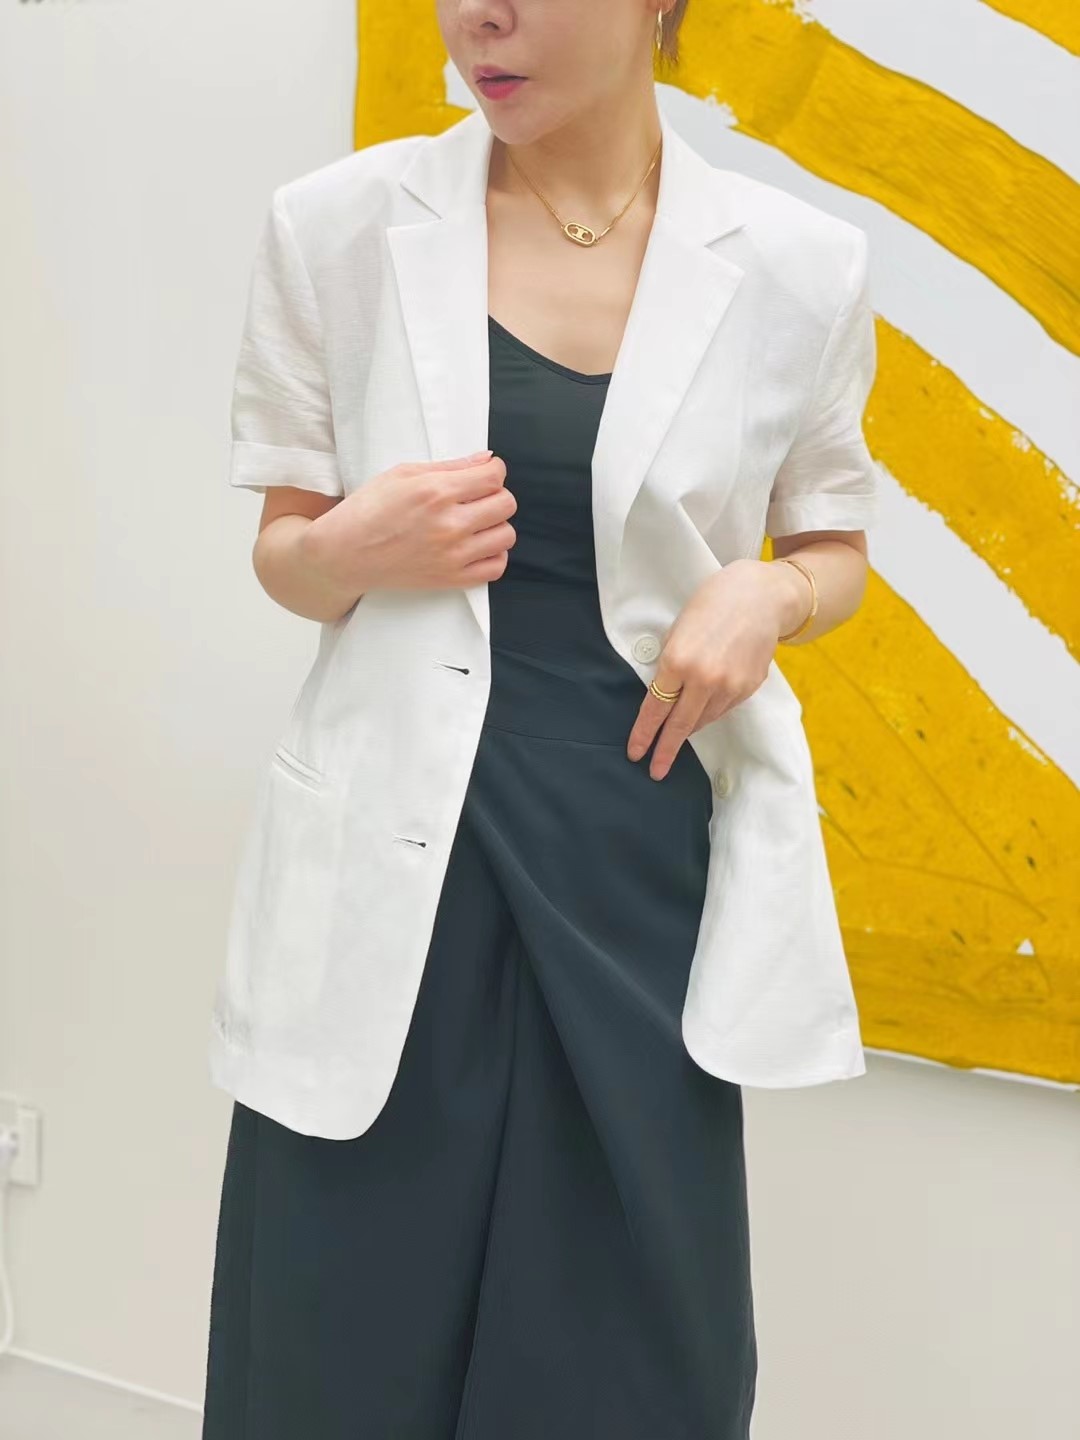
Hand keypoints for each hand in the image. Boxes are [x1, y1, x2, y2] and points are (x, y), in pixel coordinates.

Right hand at [304, 451, 516, 593]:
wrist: (345, 554)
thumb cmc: (368, 510)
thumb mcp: (402, 474)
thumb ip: (449, 467)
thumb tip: (485, 459)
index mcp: (436, 492)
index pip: (494, 476)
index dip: (494, 470)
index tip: (486, 473)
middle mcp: (449, 524)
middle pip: (506, 504)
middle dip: (496, 495)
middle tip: (477, 497)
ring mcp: (452, 555)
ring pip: (506, 535)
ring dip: (496, 525)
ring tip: (476, 523)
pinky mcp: (451, 579)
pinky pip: (496, 568)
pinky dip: (493, 555)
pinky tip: (477, 546)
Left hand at [625, 558, 810, 780]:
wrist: (763, 596)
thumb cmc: (714, 602)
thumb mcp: (680, 628)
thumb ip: (670, 663)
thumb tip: (664, 693)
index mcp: (678, 661)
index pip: (654, 709)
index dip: (643, 734)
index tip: (636, 753)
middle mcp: (704, 679)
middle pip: (678, 726)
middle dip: (664, 751)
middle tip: (655, 771)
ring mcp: (729, 687)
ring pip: (702, 720)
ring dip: (687, 731)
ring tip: (675, 740)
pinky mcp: (748, 688)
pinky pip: (722, 710)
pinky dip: (708, 714)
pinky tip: (701, 714)